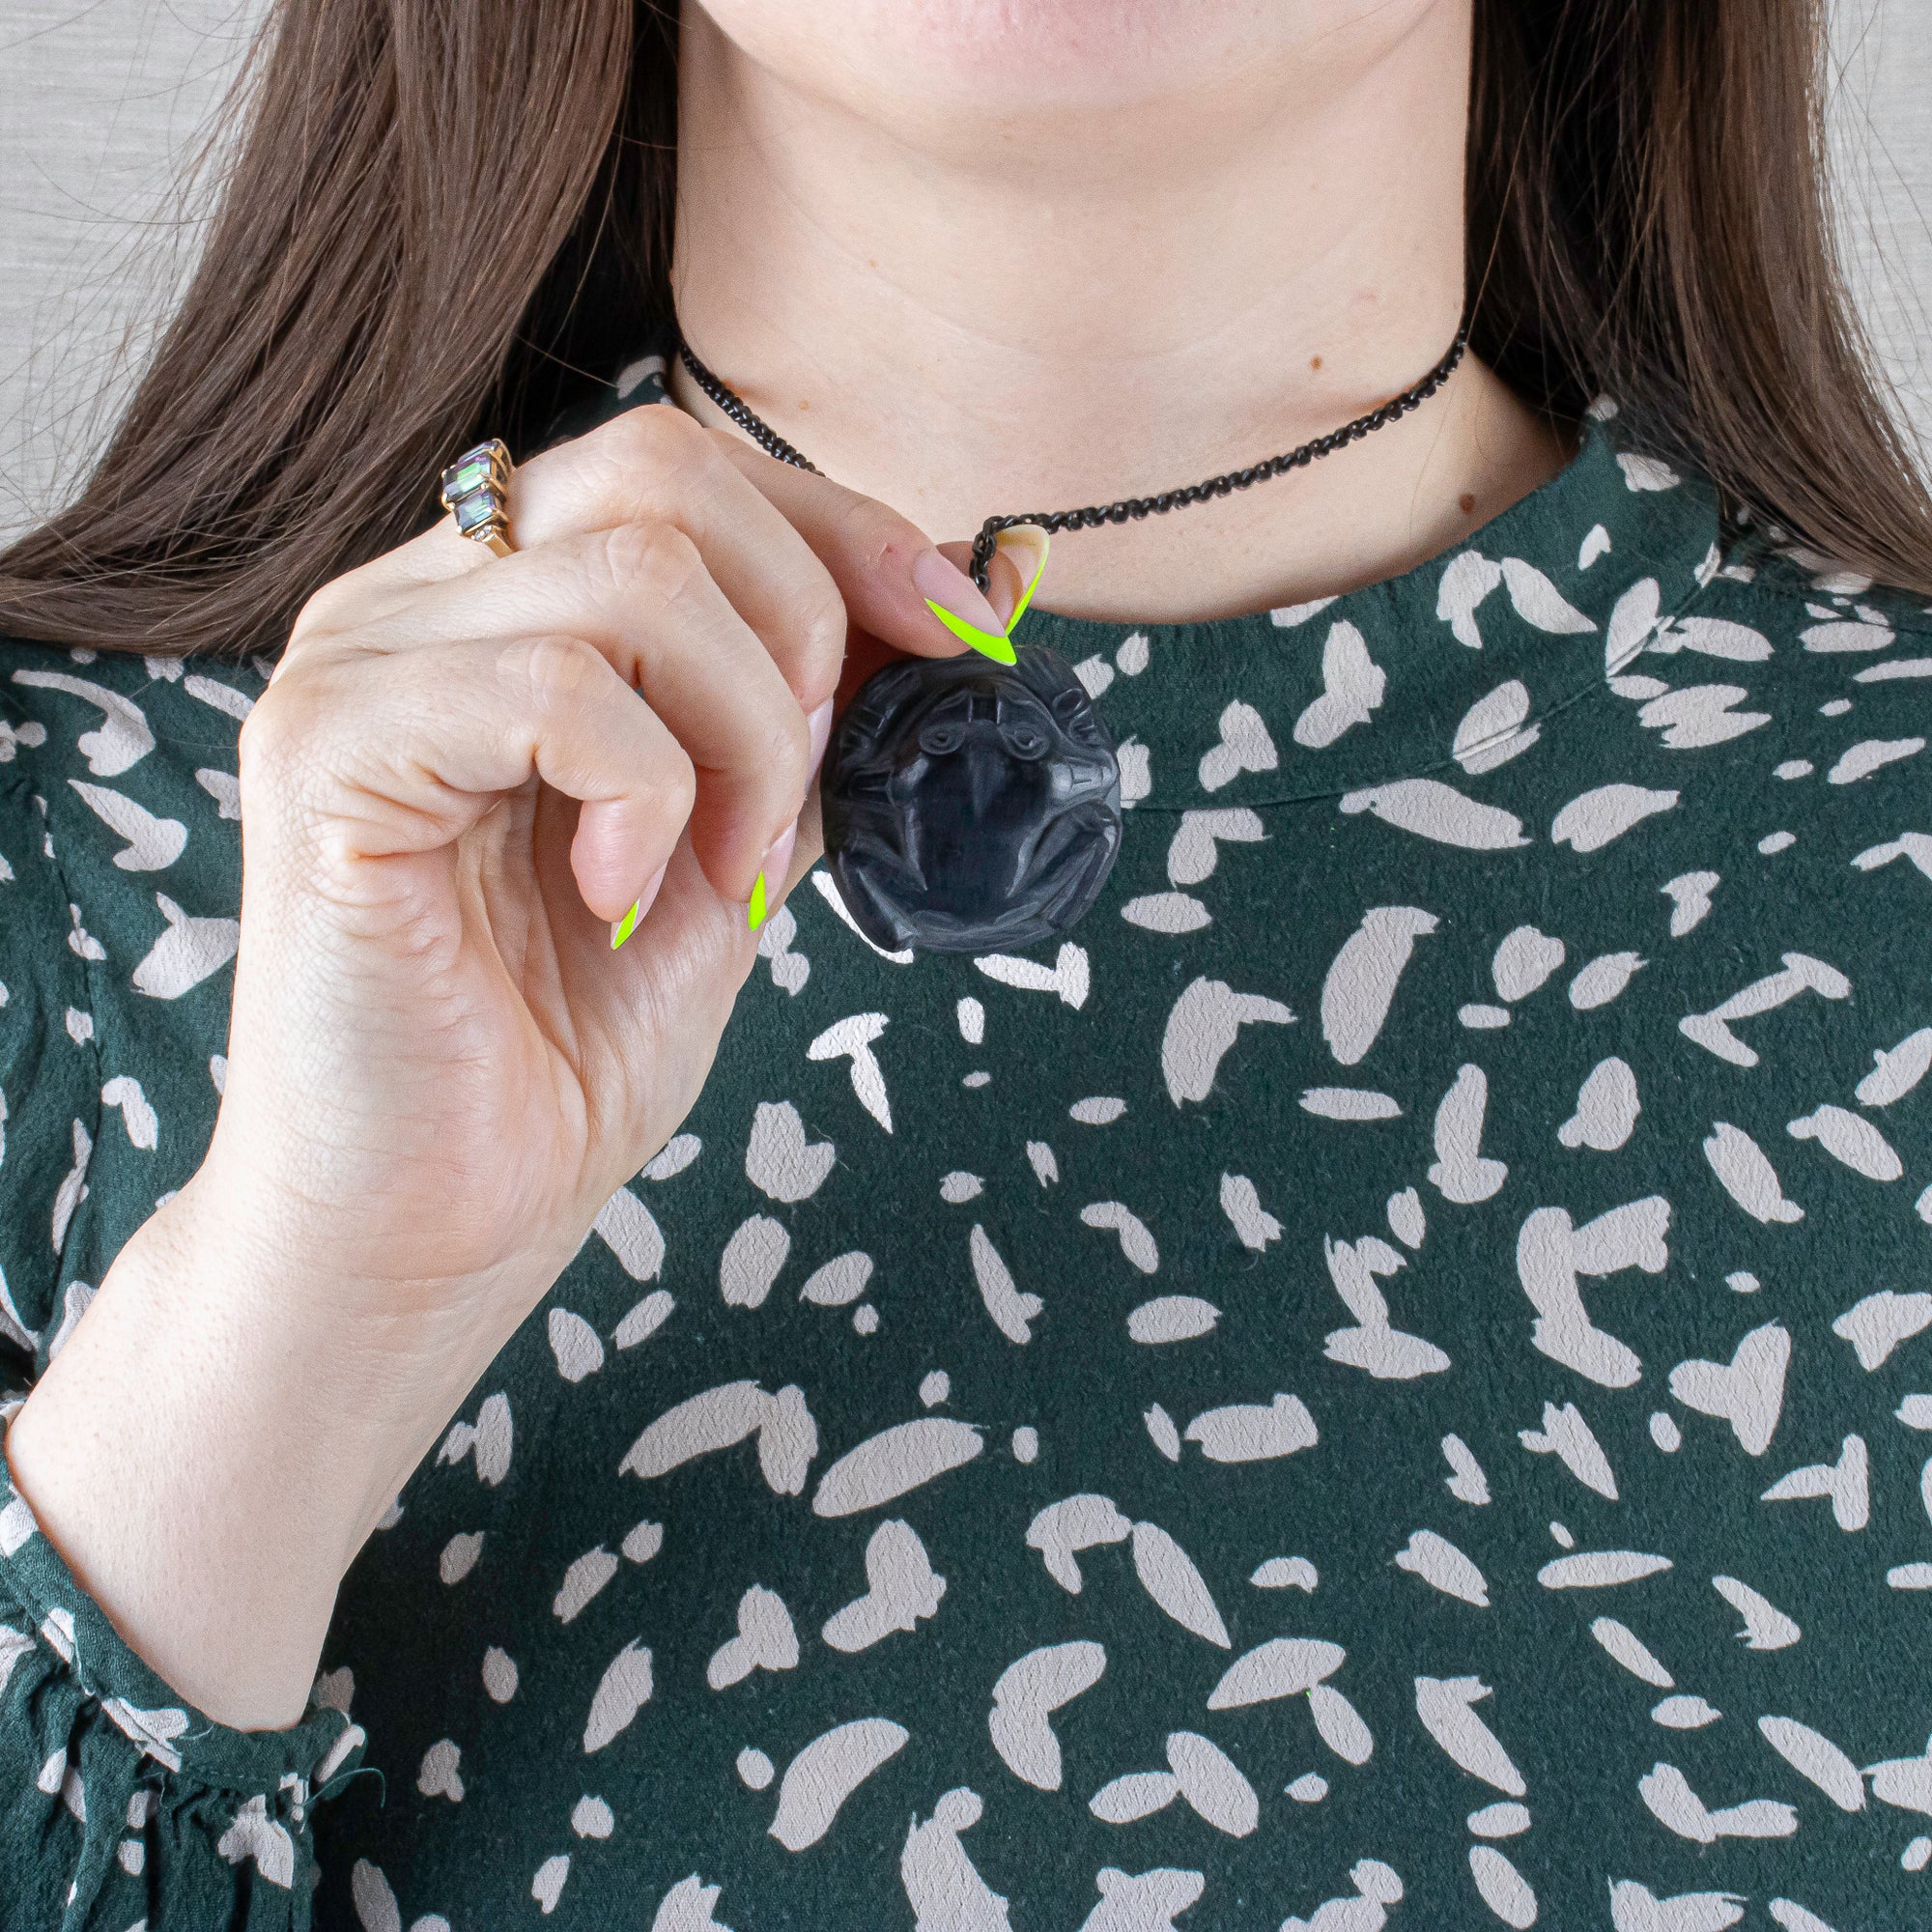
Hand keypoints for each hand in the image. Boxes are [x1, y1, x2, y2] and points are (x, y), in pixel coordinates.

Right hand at [6, 404, 1021, 1726]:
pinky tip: (621, 897)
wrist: (431, 1218)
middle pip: (664, 469)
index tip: (965, 631)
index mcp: (504, 605)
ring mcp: (361, 663)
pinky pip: (552, 686)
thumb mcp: (738, 851)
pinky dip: (647, 792)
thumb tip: (957, 602)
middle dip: (805, 631)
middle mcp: (418, 599)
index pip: (689, 463)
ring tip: (722, 872)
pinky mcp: (327, 750)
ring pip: (632, 571)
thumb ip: (810, 725)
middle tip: (802, 795)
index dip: (849, 529)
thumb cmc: (564, 1044)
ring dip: (746, 735)